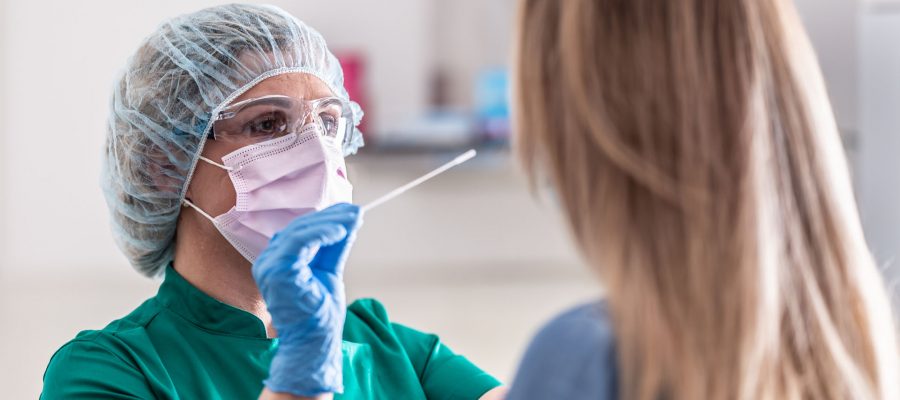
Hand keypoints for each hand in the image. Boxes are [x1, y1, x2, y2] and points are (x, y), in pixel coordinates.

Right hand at [252, 203, 362, 396]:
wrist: (314, 343)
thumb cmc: (319, 314)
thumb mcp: (329, 271)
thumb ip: (336, 247)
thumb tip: (351, 219)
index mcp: (277, 262)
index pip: (299, 232)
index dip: (325, 219)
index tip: (349, 212)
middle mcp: (268, 262)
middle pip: (299, 229)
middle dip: (330, 218)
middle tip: (355, 212)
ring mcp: (270, 267)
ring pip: (300, 232)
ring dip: (330, 223)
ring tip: (352, 219)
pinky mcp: (278, 272)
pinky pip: (299, 243)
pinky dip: (321, 234)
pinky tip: (340, 232)